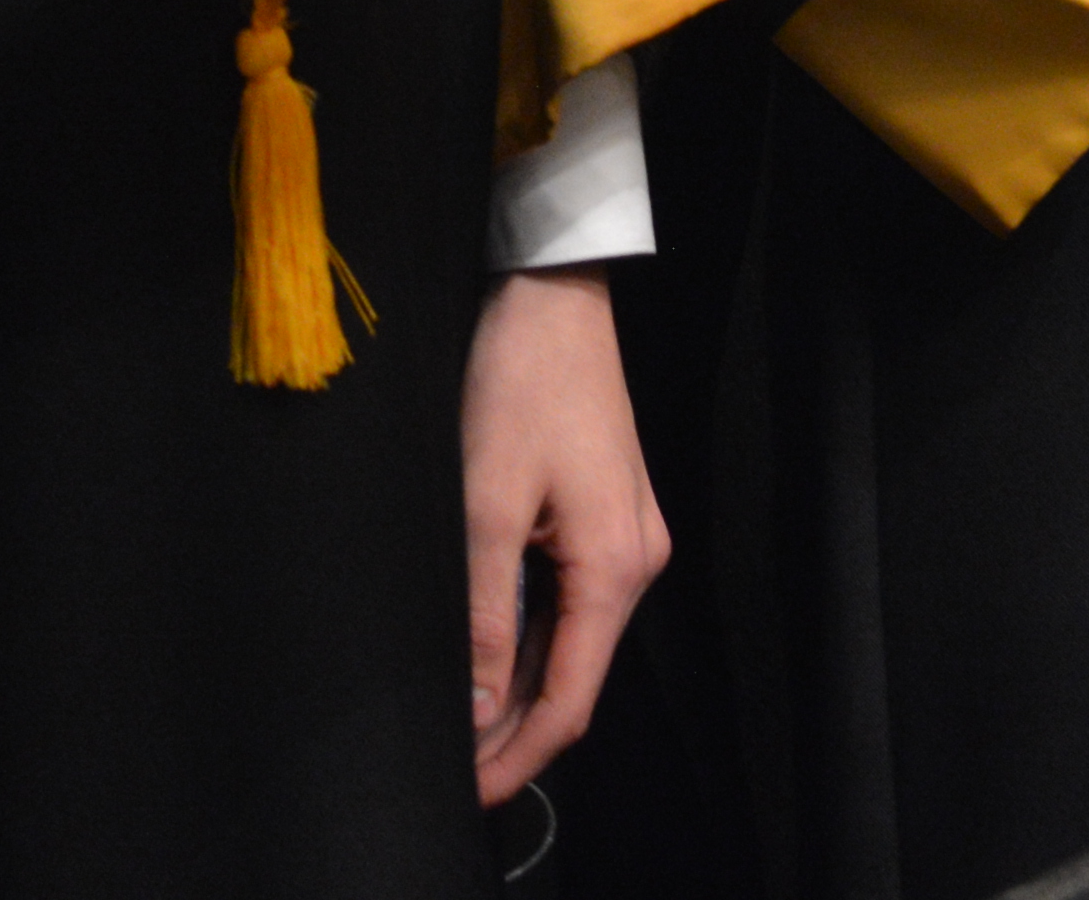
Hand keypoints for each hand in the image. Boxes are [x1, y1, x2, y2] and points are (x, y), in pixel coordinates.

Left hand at [464, 267, 664, 804]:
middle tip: (452, 770)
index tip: (469, 793)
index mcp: (615, 569)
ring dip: (518, 688)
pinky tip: (489, 656)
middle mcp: (636, 563)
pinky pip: (571, 603)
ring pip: (571, 642)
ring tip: (460, 725)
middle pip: (575, 678)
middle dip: (514, 732)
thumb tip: (476, 708)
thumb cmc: (522, 382)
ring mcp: (628, 539)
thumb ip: (484, 613)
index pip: (569, 700)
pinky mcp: (610, 517)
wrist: (556, 295)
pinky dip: (529, 640)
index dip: (517, 757)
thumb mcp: (487, 502)